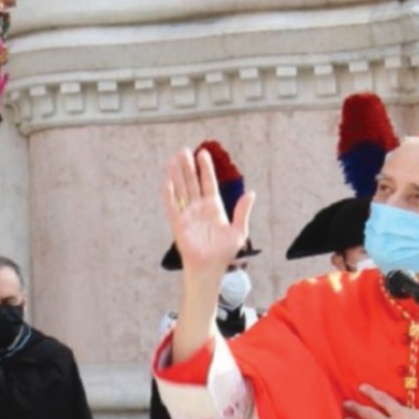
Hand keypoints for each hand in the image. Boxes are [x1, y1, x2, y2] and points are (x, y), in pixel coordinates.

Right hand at [162, 148, 254, 275]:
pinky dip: (169, 195)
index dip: (205, 168)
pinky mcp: (178, 224)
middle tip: (183, 150)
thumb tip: (251, 193)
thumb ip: (242, 211)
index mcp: (214, 207)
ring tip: (173, 159)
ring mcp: (188, 214)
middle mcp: (199, 207)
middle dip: (188, 166)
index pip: (208, 182)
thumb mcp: (239, 231)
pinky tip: (167, 182)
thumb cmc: (224, 252)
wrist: (210, 268)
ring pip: (181, 190)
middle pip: (192, 182)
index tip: (202, 153)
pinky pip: (172, 207)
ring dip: (177, 175)